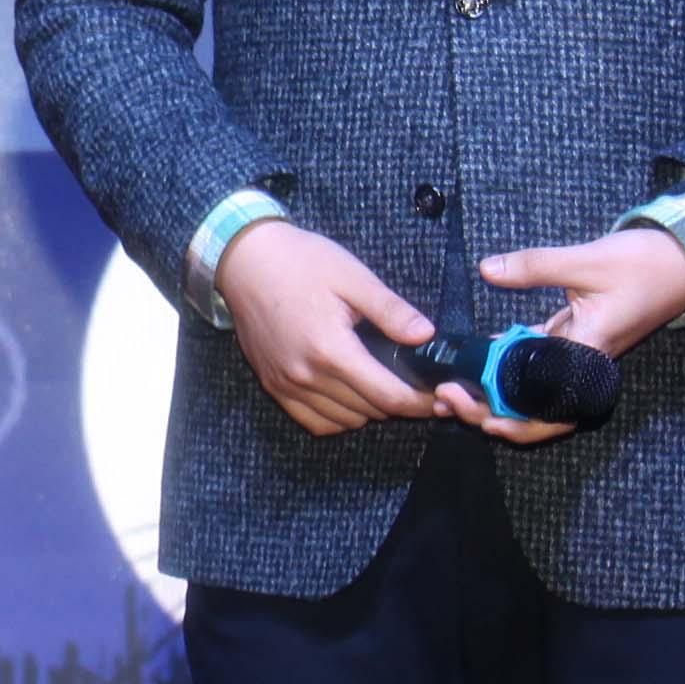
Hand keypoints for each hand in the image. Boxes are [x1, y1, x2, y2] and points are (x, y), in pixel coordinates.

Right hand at [218, 218, 443, 438]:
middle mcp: (306, 376)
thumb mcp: (352, 277)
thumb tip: (426, 335)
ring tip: (383, 384)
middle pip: (369, 411)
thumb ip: (390, 310)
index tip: (439, 396)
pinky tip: (351, 394)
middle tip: (416, 383)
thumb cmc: (300, 262)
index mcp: (330, 349)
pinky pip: (315, 422)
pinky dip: (339, 416)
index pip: (387, 395)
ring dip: (370, 409)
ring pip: (345, 421)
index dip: (420, 402)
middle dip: (399, 402)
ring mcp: (287, 385)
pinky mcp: (274, 386)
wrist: (245, 261)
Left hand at [435, 225, 684, 446]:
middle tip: (446, 397)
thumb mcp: (587, 261)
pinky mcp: (574, 344)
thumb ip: (537, 266)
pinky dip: (506, 370)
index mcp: (588, 357)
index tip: (467, 403)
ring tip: (452, 390)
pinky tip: (475, 361)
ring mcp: (578, 359)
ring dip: (493, 397)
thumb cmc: (645, 264)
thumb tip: (489, 270)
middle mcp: (583, 368)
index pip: (543, 408)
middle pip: (533, 413)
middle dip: (488, 413)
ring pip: (532, 396)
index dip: (504, 416)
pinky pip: (536, 368)